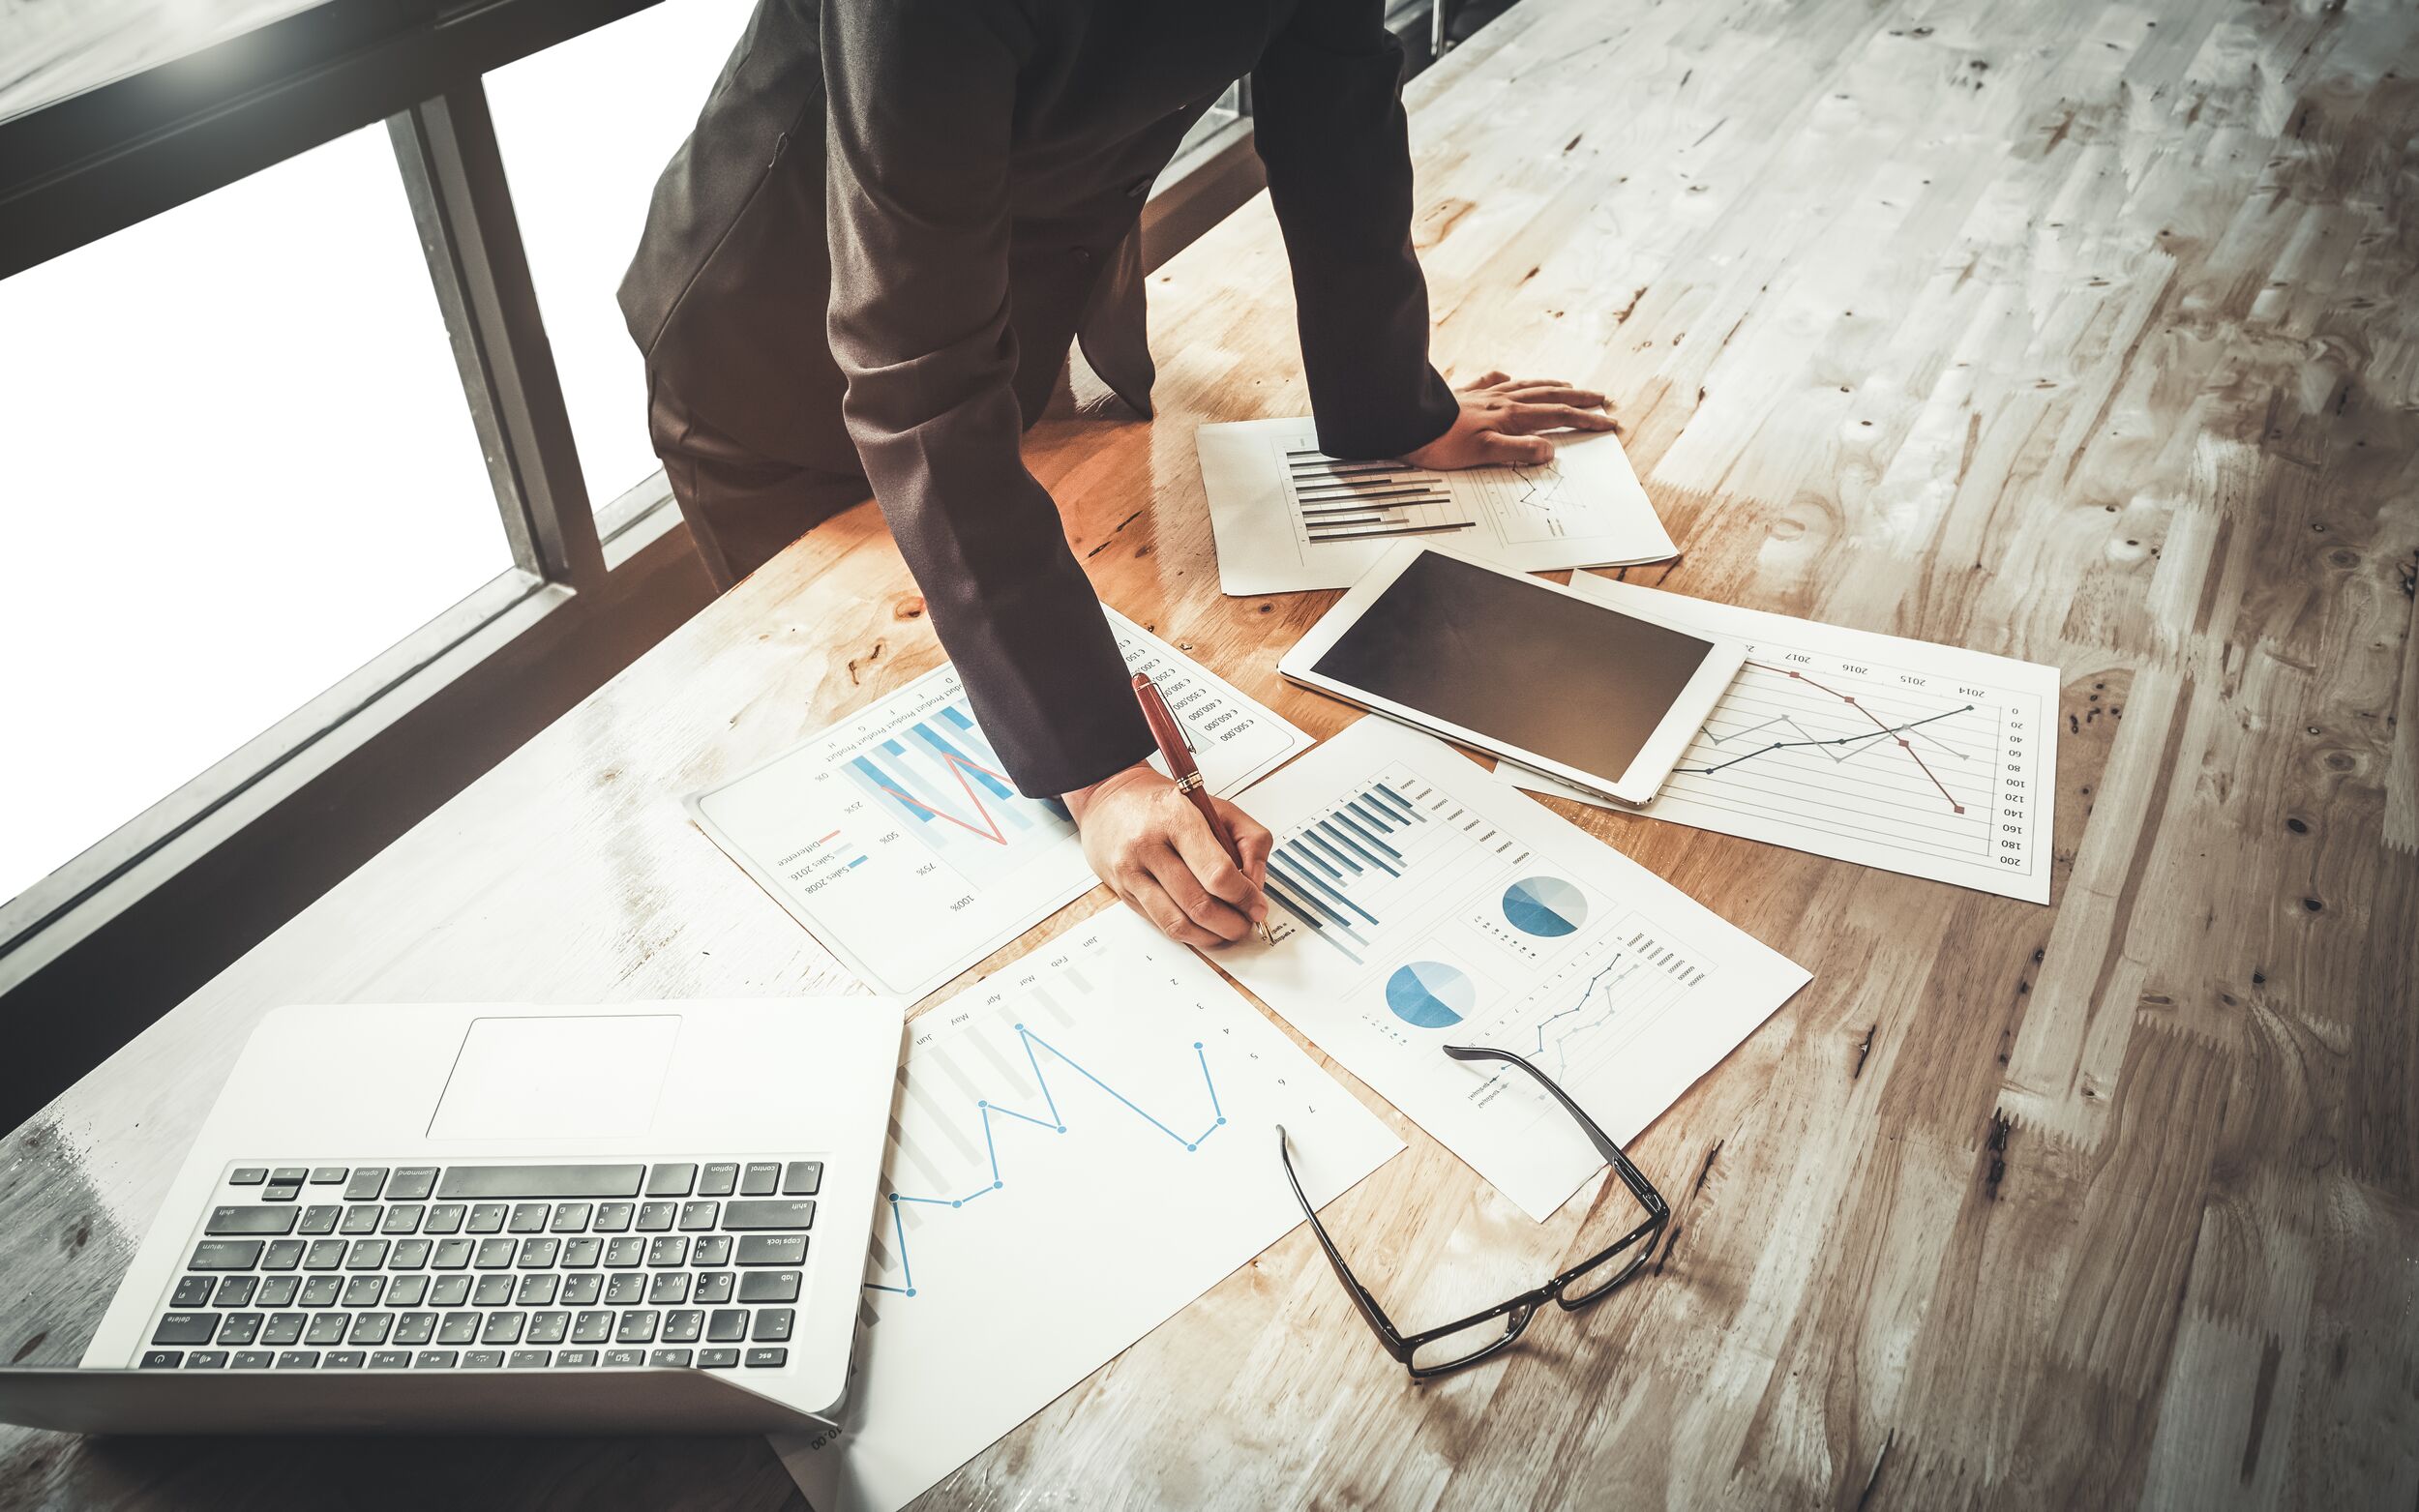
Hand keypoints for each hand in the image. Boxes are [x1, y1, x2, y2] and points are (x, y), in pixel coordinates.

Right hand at [1064, 763, 1273, 947]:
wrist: (1110, 802)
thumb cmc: (1165, 805)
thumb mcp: (1217, 806)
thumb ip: (1250, 839)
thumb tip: (1256, 883)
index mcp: (1176, 818)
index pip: (1217, 873)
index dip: (1244, 897)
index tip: (1257, 905)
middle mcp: (1149, 846)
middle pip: (1199, 905)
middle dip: (1232, 923)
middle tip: (1246, 923)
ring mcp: (1132, 873)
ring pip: (1178, 924)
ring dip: (1211, 936)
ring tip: (1228, 930)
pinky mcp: (1124, 893)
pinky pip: (1162, 925)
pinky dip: (1190, 934)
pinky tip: (1204, 927)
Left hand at [1402, 370, 1613, 467]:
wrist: (1405, 420)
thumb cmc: (1440, 441)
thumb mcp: (1483, 453)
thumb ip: (1519, 450)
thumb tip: (1549, 450)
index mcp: (1510, 416)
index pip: (1558, 416)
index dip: (1586, 421)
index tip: (1609, 423)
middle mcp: (1501, 401)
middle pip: (1549, 396)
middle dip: (1579, 399)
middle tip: (1602, 400)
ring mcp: (1484, 395)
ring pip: (1527, 386)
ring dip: (1552, 386)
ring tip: (1569, 386)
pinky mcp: (1464, 393)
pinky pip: (1492, 381)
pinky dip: (1507, 379)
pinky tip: (1508, 377)